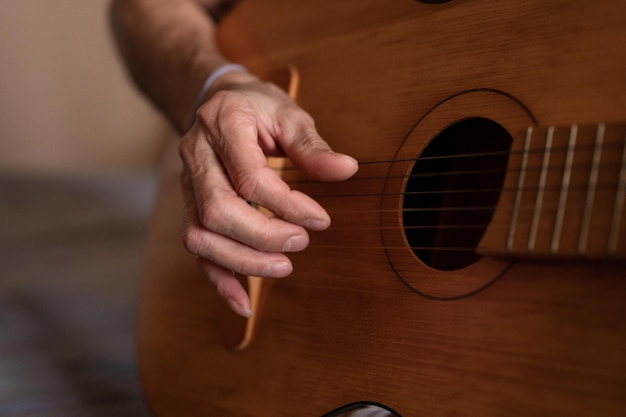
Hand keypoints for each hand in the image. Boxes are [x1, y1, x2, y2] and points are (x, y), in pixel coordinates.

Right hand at [179, 71, 357, 316]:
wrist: (216, 101)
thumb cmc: (256, 107)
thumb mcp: (288, 114)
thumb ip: (313, 146)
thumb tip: (347, 170)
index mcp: (222, 124)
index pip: (250, 177)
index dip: (287, 205)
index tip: (321, 220)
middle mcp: (196, 156)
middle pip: (217, 211)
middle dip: (262, 236)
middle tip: (301, 243)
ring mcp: (187, 185)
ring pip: (199, 235)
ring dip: (241, 261)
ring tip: (282, 268)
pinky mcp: (189, 207)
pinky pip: (196, 248)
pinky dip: (218, 278)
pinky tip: (243, 300)